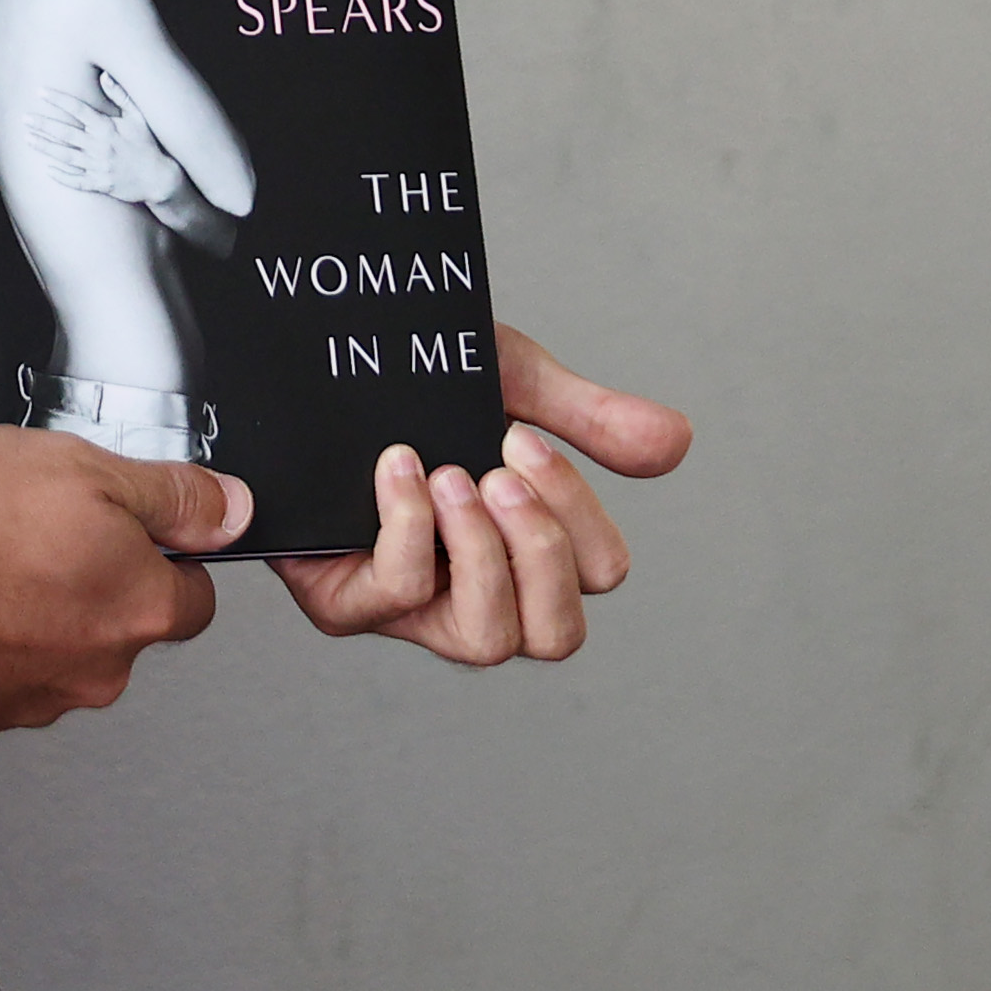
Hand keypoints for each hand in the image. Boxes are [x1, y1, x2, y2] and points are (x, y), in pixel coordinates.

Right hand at [0, 427, 253, 735]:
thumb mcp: (82, 466)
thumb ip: (170, 494)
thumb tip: (232, 508)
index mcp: (141, 608)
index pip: (195, 594)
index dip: (168, 553)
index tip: (129, 527)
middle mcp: (98, 671)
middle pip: (119, 625)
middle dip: (89, 582)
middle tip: (35, 528)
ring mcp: (33, 701)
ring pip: (54, 652)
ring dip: (30, 613)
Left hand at [12, 70, 193, 213]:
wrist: (160, 178)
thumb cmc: (148, 144)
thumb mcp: (138, 117)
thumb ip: (121, 95)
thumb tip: (104, 74)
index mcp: (107, 127)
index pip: (77, 109)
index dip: (57, 99)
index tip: (40, 91)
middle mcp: (99, 146)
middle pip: (64, 133)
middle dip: (42, 124)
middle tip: (24, 117)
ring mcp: (98, 166)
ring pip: (64, 156)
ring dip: (44, 147)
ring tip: (27, 139)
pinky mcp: (99, 183)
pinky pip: (75, 181)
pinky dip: (60, 176)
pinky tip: (46, 170)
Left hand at [268, 324, 691, 666]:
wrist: (312, 350)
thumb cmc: (410, 376)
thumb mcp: (508, 379)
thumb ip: (588, 416)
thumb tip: (677, 442)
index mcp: (523, 543)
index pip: (597, 574)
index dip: (578, 517)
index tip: (525, 443)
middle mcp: (476, 588)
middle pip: (557, 634)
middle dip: (542, 549)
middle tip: (501, 470)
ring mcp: (411, 607)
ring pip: (488, 639)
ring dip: (482, 552)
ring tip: (451, 474)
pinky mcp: (343, 602)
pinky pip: (397, 598)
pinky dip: (408, 531)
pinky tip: (397, 469)